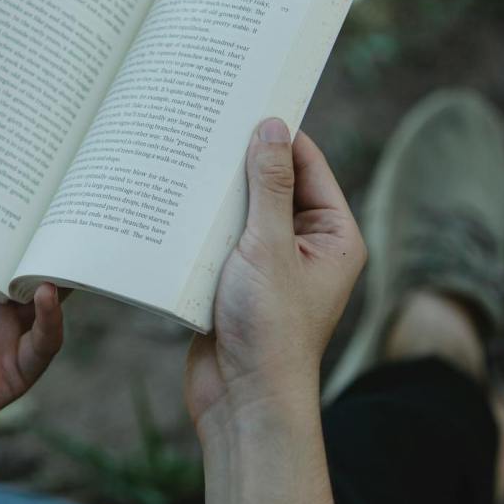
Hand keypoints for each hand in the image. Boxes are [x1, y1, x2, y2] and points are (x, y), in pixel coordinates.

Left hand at [0, 154, 63, 442]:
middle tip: (58, 186)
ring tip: (65, 230)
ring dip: (59, 267)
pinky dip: (54, 321)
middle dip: (44, 228)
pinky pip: (43, 345)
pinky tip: (46, 291)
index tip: (15, 163)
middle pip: (23, 259)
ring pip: (45, 296)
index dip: (3, 205)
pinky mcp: (4, 372)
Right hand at [186, 119, 365, 436]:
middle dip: (240, 162)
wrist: (242, 402)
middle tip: (203, 124)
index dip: (277, 133)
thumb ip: (270, 186)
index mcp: (334, 235)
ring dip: (215, 195)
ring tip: (182, 158)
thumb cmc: (270, 330)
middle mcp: (306, 247)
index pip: (308, 164)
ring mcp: (270, 265)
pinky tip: (169, 204)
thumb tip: (271, 128)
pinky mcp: (236, 283)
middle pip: (272, 184)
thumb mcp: (269, 247)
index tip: (242, 101)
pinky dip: (199, 225)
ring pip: (241, 212)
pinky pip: (219, 240)